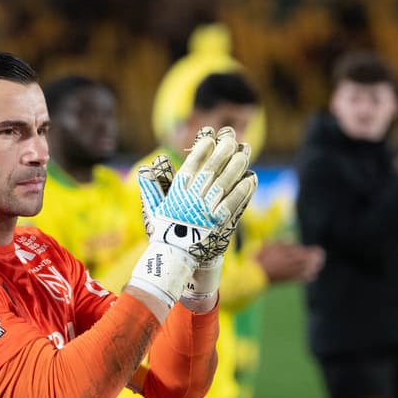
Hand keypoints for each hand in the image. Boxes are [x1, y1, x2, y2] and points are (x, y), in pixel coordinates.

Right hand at [130, 126, 257, 307]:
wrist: (174, 260)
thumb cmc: (164, 234)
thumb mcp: (153, 209)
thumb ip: (152, 187)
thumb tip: (146, 168)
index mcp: (178, 193)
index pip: (192, 165)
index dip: (202, 149)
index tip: (210, 138)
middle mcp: (194, 199)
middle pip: (212, 169)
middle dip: (222, 151)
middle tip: (231, 139)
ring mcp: (208, 210)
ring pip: (225, 182)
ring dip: (236, 166)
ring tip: (244, 153)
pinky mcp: (221, 222)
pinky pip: (235, 202)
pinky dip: (244, 189)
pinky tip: (251, 178)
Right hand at [256, 242, 324, 283]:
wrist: (255, 275)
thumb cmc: (261, 258)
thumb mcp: (269, 246)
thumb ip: (281, 241)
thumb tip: (292, 236)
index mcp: (287, 254)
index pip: (304, 252)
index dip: (313, 252)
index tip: (319, 250)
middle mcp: (290, 263)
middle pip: (307, 261)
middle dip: (315, 259)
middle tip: (321, 257)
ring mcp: (289, 272)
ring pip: (305, 269)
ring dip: (313, 267)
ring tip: (319, 265)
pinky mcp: (287, 280)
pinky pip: (300, 278)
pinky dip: (307, 277)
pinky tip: (313, 276)